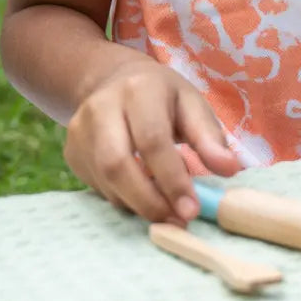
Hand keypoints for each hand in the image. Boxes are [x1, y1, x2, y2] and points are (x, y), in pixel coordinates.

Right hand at [64, 56, 242, 222]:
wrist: (113, 79)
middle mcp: (102, 106)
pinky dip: (122, 198)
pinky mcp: (70, 150)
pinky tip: (140, 191)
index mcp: (139, 89)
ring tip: (164, 207)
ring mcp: (79, 129)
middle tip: (177, 220)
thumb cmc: (162, 96)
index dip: (171, 179)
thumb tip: (230, 169)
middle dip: (149, 200)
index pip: (152, 140)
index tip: (191, 210)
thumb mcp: (191, 104)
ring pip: (105, 181)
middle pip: (117, 164)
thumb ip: (209, 137)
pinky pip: (96, 186)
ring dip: (137, 203)